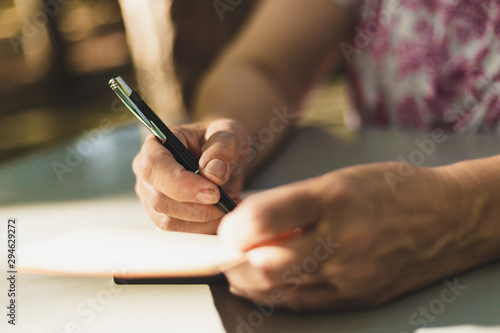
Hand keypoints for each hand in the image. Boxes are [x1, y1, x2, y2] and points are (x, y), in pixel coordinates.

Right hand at [132, 119, 248, 233]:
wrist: (224, 160)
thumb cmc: (222, 142)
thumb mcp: (230, 133)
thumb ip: (223, 146)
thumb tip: (212, 173)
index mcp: (156, 145)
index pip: (153, 167)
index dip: (181, 184)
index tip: (213, 192)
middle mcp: (147, 174)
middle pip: (160, 200)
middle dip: (198, 207)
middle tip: (230, 199)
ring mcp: (152, 199)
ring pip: (169, 222)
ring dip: (204, 220)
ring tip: (230, 203)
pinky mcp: (164, 218)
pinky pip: (179, 233)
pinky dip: (204, 229)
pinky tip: (222, 214)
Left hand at [219, 162, 473, 310]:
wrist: (448, 219)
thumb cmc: (392, 190)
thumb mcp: (340, 179)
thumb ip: (293, 202)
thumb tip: (248, 219)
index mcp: (335, 198)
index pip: (268, 216)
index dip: (236, 226)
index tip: (226, 227)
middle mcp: (342, 238)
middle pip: (268, 263)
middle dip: (234, 259)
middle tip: (225, 250)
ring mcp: (351, 274)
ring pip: (281, 287)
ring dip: (248, 279)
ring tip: (237, 266)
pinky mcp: (357, 297)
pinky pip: (304, 302)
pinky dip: (274, 295)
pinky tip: (259, 285)